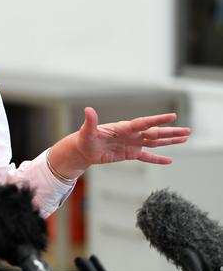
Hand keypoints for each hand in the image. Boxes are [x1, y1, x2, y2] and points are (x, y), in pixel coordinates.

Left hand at [75, 106, 190, 166]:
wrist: (83, 149)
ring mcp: (132, 143)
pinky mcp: (130, 154)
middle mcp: (131, 134)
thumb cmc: (84, 139)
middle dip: (171, 132)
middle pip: (154, 132)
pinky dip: (157, 159)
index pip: (144, 123)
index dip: (157, 120)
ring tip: (185, 138)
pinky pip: (147, 157)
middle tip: (187, 130)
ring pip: (154, 142)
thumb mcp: (87, 131)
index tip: (172, 116)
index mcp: (123, 127)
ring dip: (169, 141)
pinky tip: (169, 160)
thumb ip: (91, 121)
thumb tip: (88, 110)